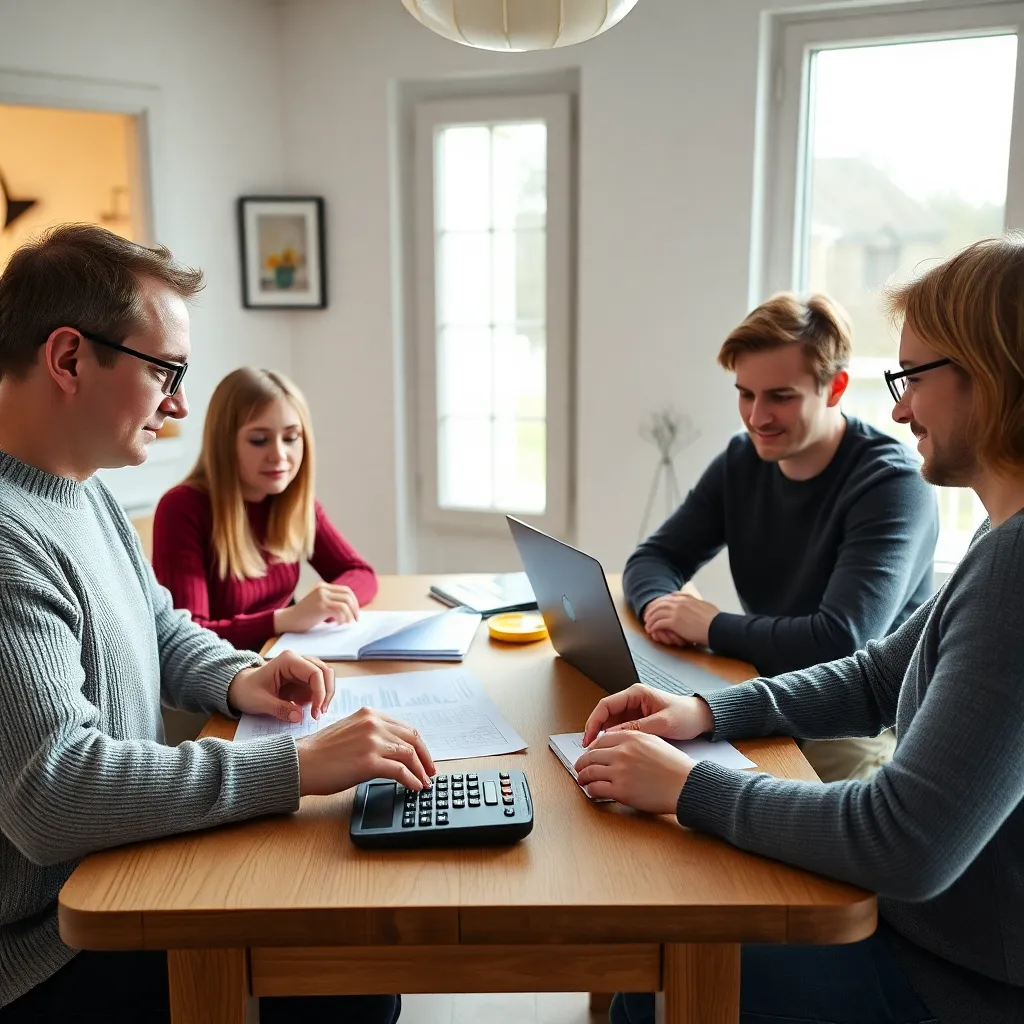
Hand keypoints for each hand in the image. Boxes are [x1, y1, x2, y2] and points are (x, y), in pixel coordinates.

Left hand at [228, 651, 335, 722]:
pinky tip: (310, 709)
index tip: (316, 712)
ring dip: (325, 695)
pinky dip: (319, 698)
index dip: (320, 692)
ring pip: (325, 678)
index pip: (315, 673)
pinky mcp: (303, 679)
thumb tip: (299, 717)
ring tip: (317, 713)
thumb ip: (280, 709)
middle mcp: (299, 660)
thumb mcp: (260, 702)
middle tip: (320, 714)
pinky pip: (319, 686)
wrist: (240, 688)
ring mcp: (302, 669)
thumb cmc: (247, 691)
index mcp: (288, 660)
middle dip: (327, 693)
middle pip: (325, 672)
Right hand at [275, 583, 359, 633]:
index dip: (354, 602)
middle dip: (355, 609)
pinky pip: (340, 610)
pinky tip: (338, 624)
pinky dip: (343, 618)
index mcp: (323, 586)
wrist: (288, 620)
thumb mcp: (318, 603)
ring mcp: (321, 597)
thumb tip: (350, 609)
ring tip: (348, 623)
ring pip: (345, 603)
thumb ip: (330, 602)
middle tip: (356, 620)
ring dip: (350, 615)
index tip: (356, 613)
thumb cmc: (304, 616)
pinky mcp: (321, 606)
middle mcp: (323, 589)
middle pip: (348, 596)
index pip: (346, 590)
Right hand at [297, 707, 435, 795]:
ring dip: (421, 771)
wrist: (300, 763)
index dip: (418, 744)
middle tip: (430, 771)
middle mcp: (374, 723)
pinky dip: (412, 780)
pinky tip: (414, 787)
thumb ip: (371, 734)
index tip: (424, 757)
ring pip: (409, 755)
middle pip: (412, 739)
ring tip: (424, 782)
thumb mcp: (350, 731)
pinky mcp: (370, 762)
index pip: (405, 727)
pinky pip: (401, 771)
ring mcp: (373, 742)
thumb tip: (393, 749)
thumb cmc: (320, 752)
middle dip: (425, 757)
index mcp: (370, 714)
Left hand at [574, 730, 695, 812]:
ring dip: (582, 777)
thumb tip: (616, 747)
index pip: (601, 740)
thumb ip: (633, 741)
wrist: (685, 785)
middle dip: (582, 763)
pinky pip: (596, 788)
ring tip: (582, 780)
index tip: (589, 754)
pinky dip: (590, 790)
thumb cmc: (675, 766)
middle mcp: (623, 752)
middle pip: (591, 755)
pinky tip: (592, 791)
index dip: (591, 749)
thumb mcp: (654, 742)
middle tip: (579, 768)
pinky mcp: (621, 790)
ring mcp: (620, 771)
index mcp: (631, 738)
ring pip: (589, 772)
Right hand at [582, 683, 713, 745]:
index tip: (589, 737)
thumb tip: (613, 735)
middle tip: (588, 748)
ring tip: (597, 751)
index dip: (594, 721)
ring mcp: (634, 711)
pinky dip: (613, 739)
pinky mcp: (637, 721)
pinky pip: (620, 729)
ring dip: (603, 736)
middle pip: (605, 714)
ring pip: (610, 723)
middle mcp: (632, 700)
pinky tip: (610, 750)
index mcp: (636, 694)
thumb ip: (637, 728)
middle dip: (595, 730)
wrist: (701, 718)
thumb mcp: (662, 723)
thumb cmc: (685, 715)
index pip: (606, 705)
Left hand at [643, 593, 719, 646]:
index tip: (657, 607)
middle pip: (659, 603)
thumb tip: (698, 605)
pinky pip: (659, 623)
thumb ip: (697, 604)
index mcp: (687, 597)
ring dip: (650, 619)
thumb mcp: (705, 606)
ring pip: (656, 613)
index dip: (660, 602)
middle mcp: (680, 602)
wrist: (717, 627)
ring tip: (648, 625)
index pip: (669, 597)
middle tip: (647, 616)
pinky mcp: (674, 622)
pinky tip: (652, 630)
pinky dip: (653, 626)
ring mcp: (676, 611)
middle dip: (652, 610)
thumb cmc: (715, 620)